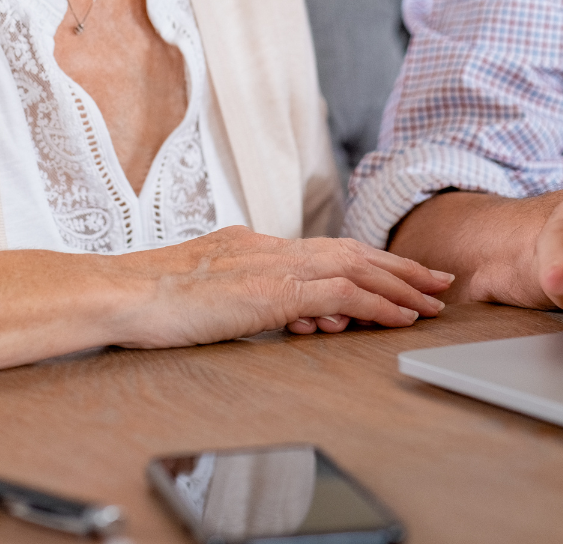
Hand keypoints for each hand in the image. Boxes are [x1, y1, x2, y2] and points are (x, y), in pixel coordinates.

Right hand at [0, 228, 453, 373]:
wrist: (124, 292)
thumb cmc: (155, 299)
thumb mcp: (215, 292)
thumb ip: (256, 296)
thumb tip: (296, 313)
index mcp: (261, 246)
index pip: (329, 251)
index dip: (371, 261)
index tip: (401, 272)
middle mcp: (276, 248)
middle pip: (354, 252)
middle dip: (400, 267)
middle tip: (438, 280)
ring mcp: (276, 265)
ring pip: (356, 269)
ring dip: (400, 285)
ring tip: (432, 300)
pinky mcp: (274, 289)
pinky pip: (340, 294)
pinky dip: (376, 302)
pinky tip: (400, 316)